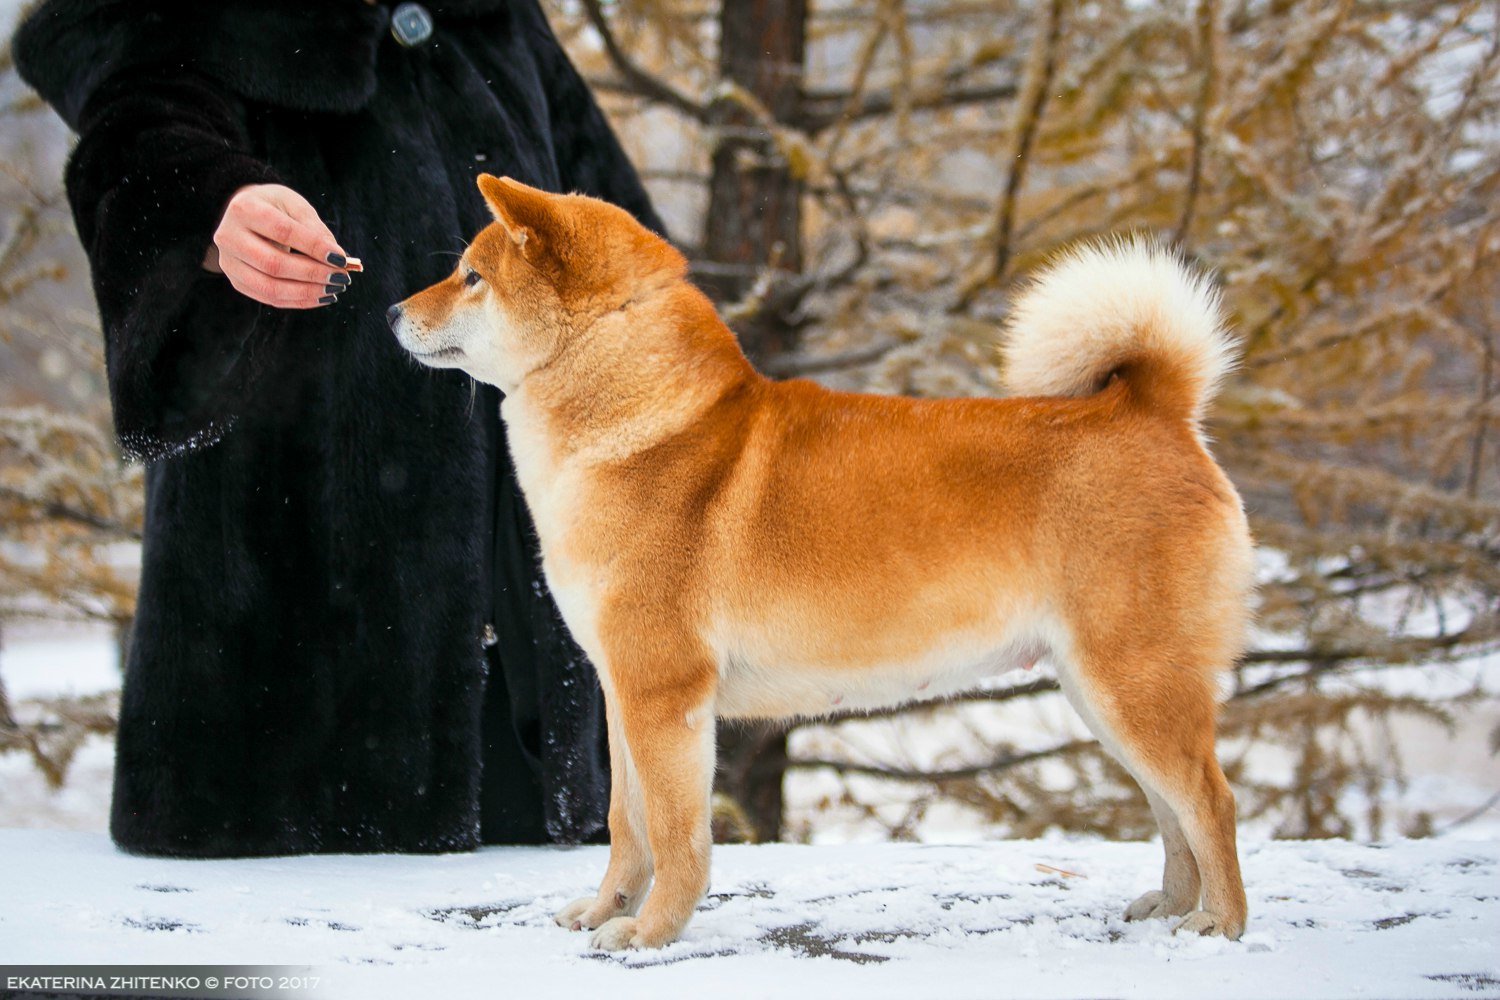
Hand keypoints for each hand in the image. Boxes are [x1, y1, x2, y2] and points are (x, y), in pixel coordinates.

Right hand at [203, 184, 352, 308]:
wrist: (244, 215)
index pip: (282, 231)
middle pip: (273, 264)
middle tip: (341, 278)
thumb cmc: (275, 207)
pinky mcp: (236, 280)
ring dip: (306, 292)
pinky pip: (268, 298)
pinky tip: (320, 296)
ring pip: (269, 287)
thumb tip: (338, 258)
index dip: (313, 246)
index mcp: (244, 209)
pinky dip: (298, 301)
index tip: (340, 258)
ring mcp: (229, 262)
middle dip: (312, 274)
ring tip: (333, 289)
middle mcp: (229, 237)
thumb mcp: (294, 205)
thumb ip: (315, 228)